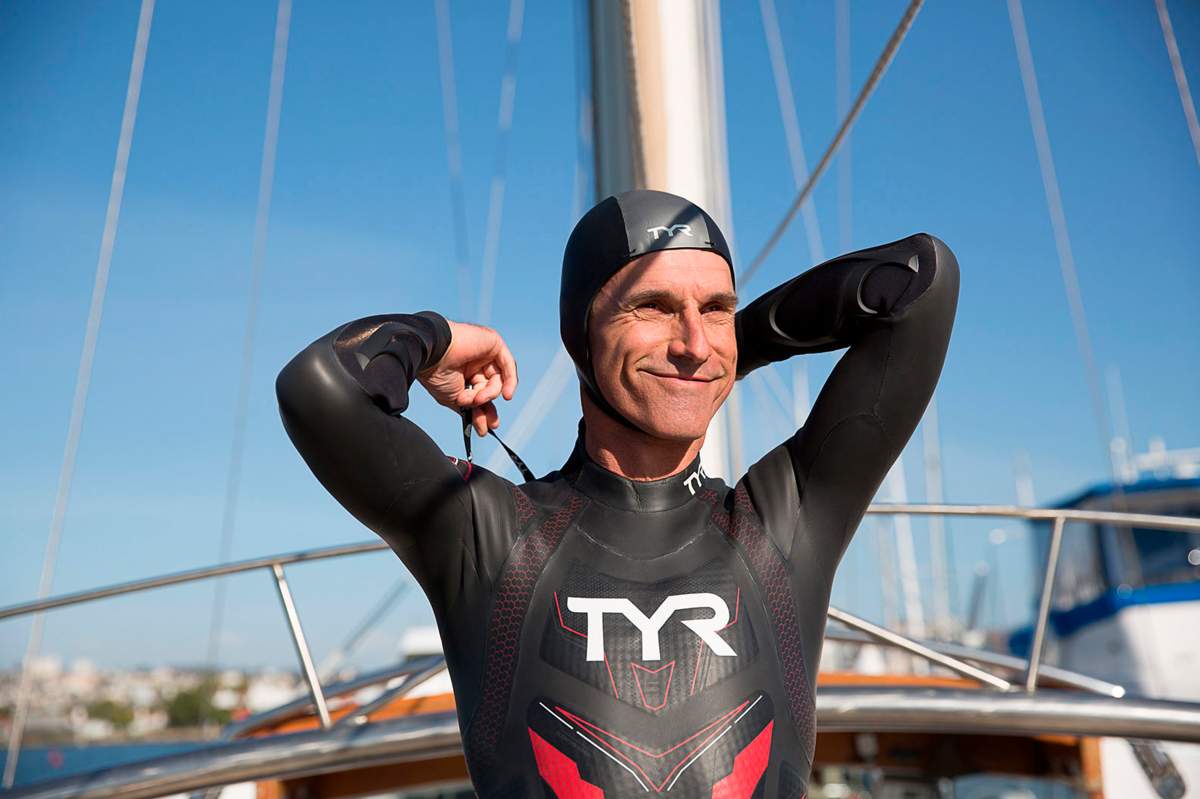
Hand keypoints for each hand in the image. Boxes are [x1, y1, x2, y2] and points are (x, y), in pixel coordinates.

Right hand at [418, 321, 517, 435]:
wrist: (432, 354)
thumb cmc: (436, 373)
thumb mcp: (453, 398)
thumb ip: (470, 408)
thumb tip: (482, 426)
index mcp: (463, 374)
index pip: (480, 394)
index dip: (484, 412)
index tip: (484, 429)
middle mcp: (475, 363)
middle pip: (491, 388)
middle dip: (488, 407)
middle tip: (486, 422)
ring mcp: (484, 353)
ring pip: (498, 381)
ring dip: (490, 394)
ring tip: (477, 398)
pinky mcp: (493, 343)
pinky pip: (508, 365)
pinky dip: (510, 381)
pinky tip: (506, 395)